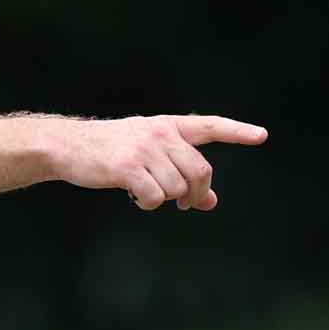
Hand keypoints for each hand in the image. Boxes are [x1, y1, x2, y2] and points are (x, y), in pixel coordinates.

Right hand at [53, 115, 267, 210]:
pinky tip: (135, 196)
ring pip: (177, 188)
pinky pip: (155, 197)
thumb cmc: (108, 150)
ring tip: (147, 192)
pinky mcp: (128, 167)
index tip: (260, 135)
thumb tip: (211, 201)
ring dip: (165, 199)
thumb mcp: (147, 153)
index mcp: (166, 126)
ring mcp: (144, 150)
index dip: (237, 131)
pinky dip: (148, 203)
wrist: (67, 146)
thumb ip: (179, 171)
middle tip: (187, 203)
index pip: (209, 125)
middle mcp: (159, 134)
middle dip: (197, 194)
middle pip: (200, 171)